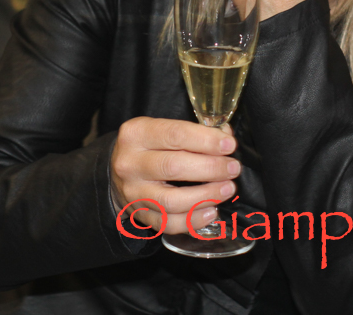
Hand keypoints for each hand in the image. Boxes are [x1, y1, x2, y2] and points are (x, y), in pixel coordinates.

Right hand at [110, 117, 240, 235]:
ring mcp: (133, 192)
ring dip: (205, 196)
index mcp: (137, 134)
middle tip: (233, 168)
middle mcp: (130, 163)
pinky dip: (192, 221)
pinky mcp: (139, 215)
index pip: (175, 135)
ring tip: (227, 189)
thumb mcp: (163, 128)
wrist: (119, 170)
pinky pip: (167, 223)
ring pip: (171, 200)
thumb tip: (225, 137)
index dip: (206, 140)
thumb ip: (195, 131)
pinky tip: (211, 211)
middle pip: (174, 167)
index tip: (229, 145)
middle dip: (211, 168)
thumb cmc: (150, 145)